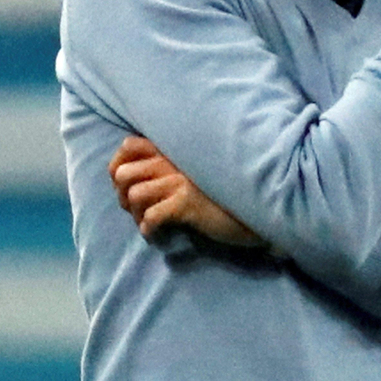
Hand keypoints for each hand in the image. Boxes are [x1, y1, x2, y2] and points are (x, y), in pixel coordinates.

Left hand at [108, 135, 264, 247]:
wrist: (261, 208)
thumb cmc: (230, 193)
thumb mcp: (199, 172)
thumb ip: (174, 167)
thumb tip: (137, 182)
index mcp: (177, 148)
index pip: (129, 145)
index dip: (118, 166)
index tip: (125, 185)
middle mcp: (176, 159)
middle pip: (123, 173)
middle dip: (124, 196)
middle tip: (141, 210)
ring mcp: (181, 180)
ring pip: (134, 196)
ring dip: (138, 215)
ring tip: (153, 224)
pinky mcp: (187, 203)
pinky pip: (151, 218)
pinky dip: (150, 230)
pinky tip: (162, 235)